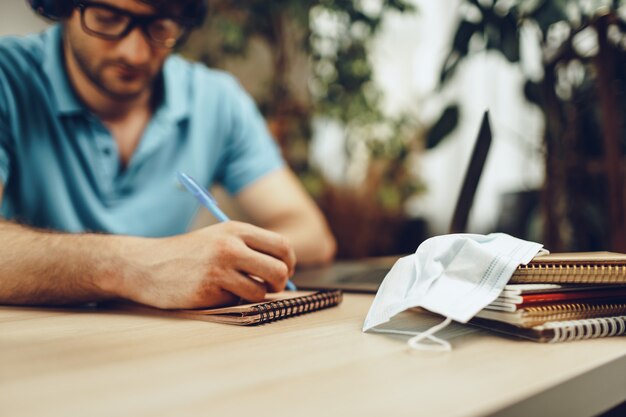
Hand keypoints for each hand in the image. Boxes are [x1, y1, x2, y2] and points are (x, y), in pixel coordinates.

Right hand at [119, 221, 295, 308]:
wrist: (146, 265)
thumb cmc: (188, 255)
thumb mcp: (219, 238)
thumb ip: (250, 248)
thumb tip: (286, 270)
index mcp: (236, 229)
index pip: (282, 245)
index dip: (289, 262)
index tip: (285, 271)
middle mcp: (230, 246)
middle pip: (279, 270)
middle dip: (280, 283)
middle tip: (271, 287)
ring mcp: (220, 269)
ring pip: (261, 291)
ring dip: (254, 295)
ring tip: (236, 289)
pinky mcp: (209, 290)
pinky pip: (238, 302)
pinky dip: (232, 302)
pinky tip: (214, 293)